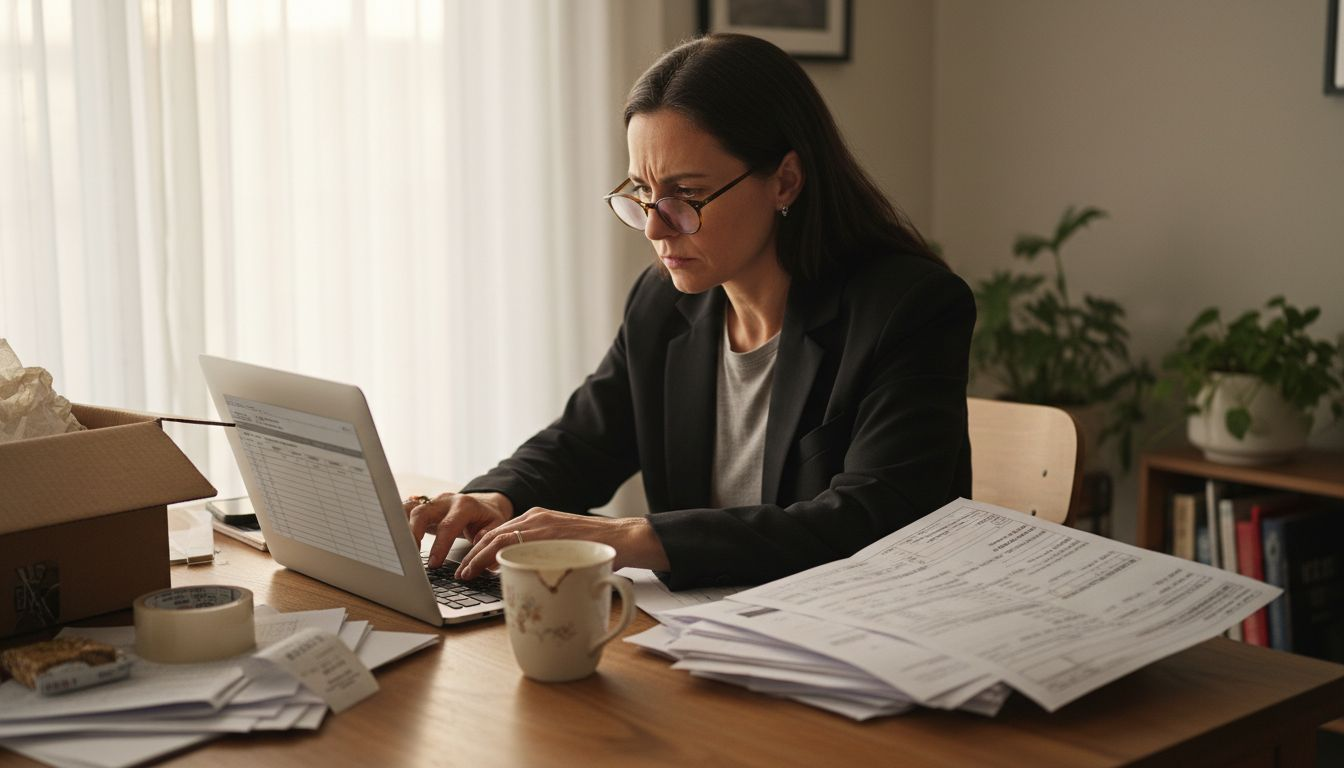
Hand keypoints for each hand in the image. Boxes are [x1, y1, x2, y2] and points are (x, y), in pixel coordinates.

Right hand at [403, 492, 512, 568]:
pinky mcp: (424, 506)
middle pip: (423, 512)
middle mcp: (445, 501)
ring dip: (402, 527)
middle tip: (409, 554)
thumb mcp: (496, 526)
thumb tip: (475, 545)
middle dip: (413, 532)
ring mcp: (432, 502)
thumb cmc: (488, 517)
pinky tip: (394, 538)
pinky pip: (406, 511)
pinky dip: (398, 523)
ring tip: (398, 548)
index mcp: (464, 506)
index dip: (439, 545)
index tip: (433, 563)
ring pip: (410, 509)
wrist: (485, 503)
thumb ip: (486, 536)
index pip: (448, 525)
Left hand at [454, 508, 669, 579]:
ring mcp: (541, 523)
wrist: (625, 539)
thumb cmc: (599, 549)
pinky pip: (513, 543)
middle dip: (474, 554)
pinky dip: (494, 556)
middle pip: (494, 534)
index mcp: (539, 520)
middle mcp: (536, 518)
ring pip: (498, 538)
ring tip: (467, 573)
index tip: (472, 565)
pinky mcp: (547, 532)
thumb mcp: (566, 550)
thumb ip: (545, 555)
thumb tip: (526, 577)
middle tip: (462, 572)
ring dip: (478, 557)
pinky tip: (486, 570)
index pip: (502, 533)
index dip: (483, 549)